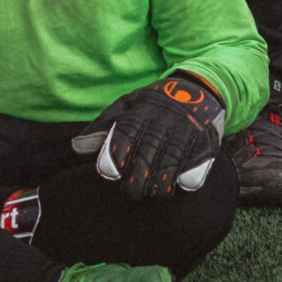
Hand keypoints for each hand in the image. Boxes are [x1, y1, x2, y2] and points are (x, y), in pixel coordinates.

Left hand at [70, 74, 224, 199]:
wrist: (198, 89)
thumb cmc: (154, 103)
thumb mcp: (126, 106)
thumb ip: (102, 127)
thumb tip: (76, 147)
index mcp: (140, 112)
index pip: (124, 137)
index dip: (114, 158)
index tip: (109, 173)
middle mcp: (163, 122)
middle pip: (146, 156)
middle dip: (135, 180)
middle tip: (130, 191)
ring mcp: (186, 133)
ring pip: (170, 166)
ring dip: (159, 186)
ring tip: (152, 192)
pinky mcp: (205, 144)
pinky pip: (196, 167)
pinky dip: (187, 180)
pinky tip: (179, 185)